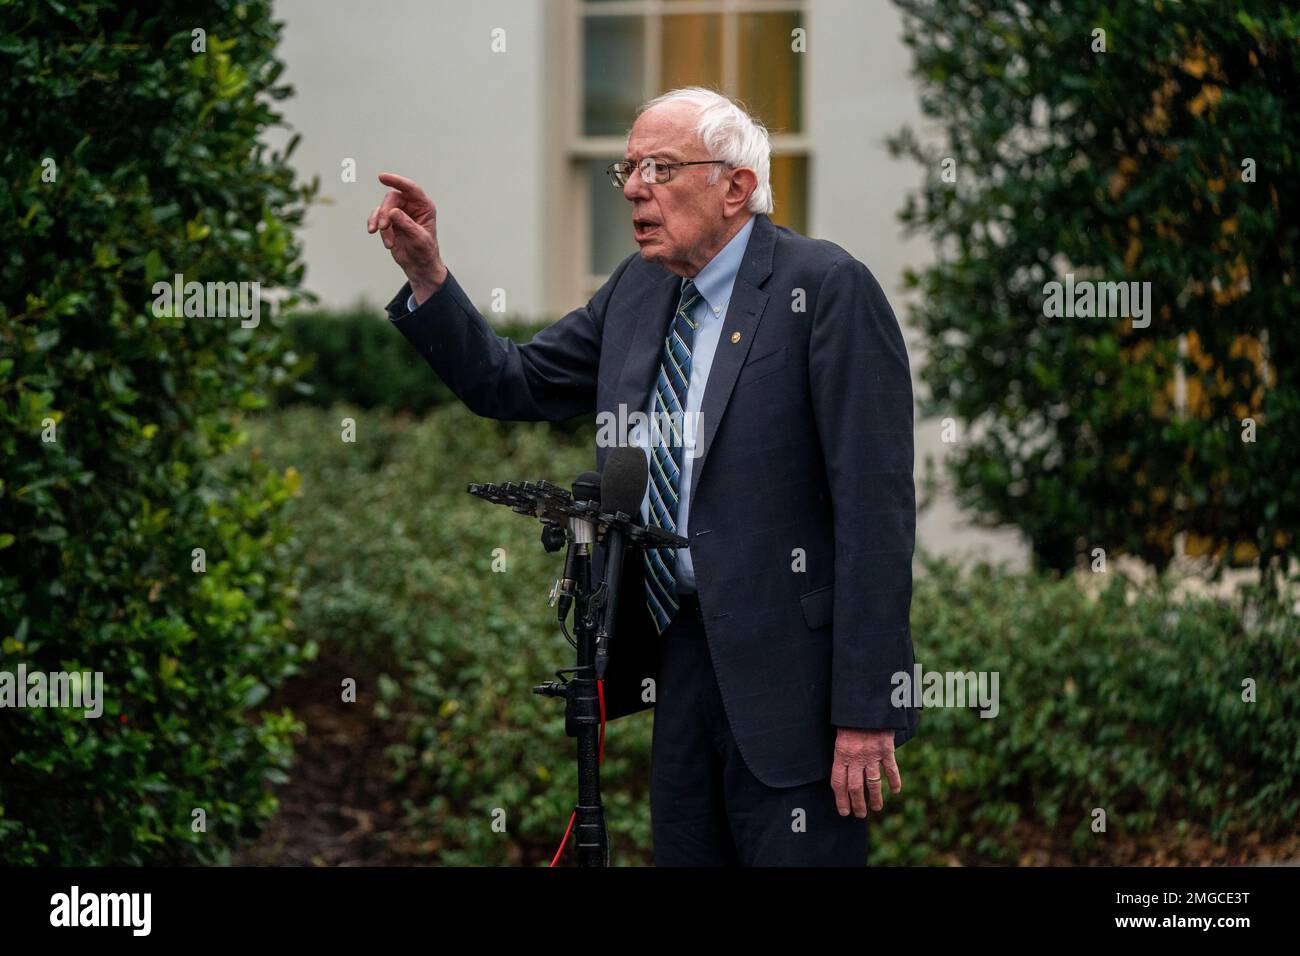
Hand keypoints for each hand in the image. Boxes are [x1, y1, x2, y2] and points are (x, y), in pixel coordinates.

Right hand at [367, 172, 448, 304]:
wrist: (419, 266)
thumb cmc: (425, 252)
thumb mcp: (419, 239)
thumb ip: (407, 224)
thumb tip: (392, 212)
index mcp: (424, 206)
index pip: (410, 188)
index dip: (397, 181)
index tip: (382, 177)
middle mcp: (411, 206)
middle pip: (392, 199)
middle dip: (385, 213)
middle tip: (382, 228)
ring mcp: (399, 213)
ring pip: (382, 209)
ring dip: (380, 224)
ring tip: (388, 242)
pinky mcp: (389, 221)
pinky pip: (377, 218)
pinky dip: (375, 226)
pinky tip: (380, 238)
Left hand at [830, 727, 901, 817]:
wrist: (866, 703)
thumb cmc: (849, 718)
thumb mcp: (839, 733)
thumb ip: (841, 752)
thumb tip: (841, 770)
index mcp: (841, 753)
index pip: (838, 783)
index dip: (841, 800)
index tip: (844, 811)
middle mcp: (856, 757)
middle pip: (855, 787)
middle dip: (858, 804)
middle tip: (860, 815)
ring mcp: (872, 754)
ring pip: (873, 783)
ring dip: (875, 798)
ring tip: (876, 808)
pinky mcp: (886, 749)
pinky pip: (891, 769)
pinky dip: (894, 781)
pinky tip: (896, 791)